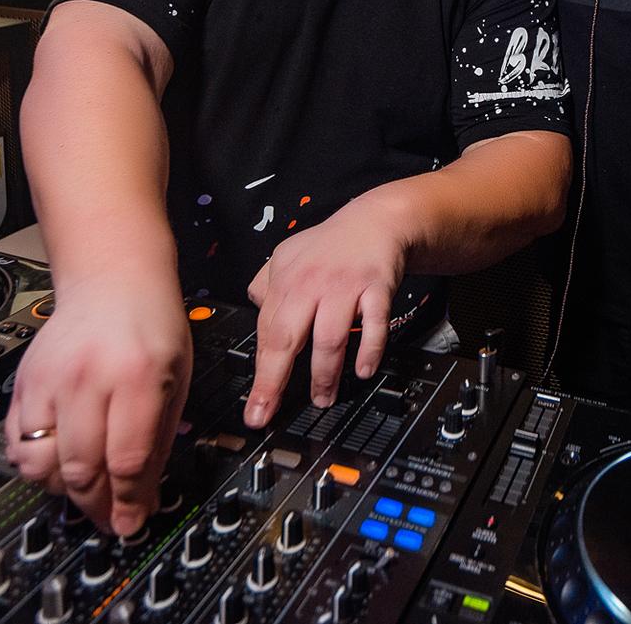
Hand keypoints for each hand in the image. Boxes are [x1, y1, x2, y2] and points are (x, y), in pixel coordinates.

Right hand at [5, 274, 191, 536]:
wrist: (111, 280)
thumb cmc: (150, 324)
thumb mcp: (176, 378)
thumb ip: (160, 440)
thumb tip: (145, 497)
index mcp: (137, 377)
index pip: (126, 459)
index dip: (128, 502)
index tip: (131, 523)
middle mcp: (88, 378)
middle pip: (81, 468)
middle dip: (96, 506)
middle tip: (109, 517)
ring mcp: (50, 380)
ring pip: (41, 462)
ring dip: (62, 489)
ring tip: (84, 487)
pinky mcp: (24, 382)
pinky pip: (17, 442)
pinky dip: (34, 463)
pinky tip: (58, 461)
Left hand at [242, 191, 407, 428]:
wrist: (377, 220)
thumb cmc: (332, 244)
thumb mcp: (288, 255)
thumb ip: (267, 283)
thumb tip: (254, 309)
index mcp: (285, 281)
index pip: (266, 334)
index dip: (260, 374)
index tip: (255, 406)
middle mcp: (311, 284)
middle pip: (287, 337)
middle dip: (276, 380)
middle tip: (270, 411)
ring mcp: (344, 285)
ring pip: (329, 337)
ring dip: (325, 374)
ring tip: (323, 397)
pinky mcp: (377, 287)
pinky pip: (373, 323)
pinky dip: (369, 349)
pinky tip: (363, 369)